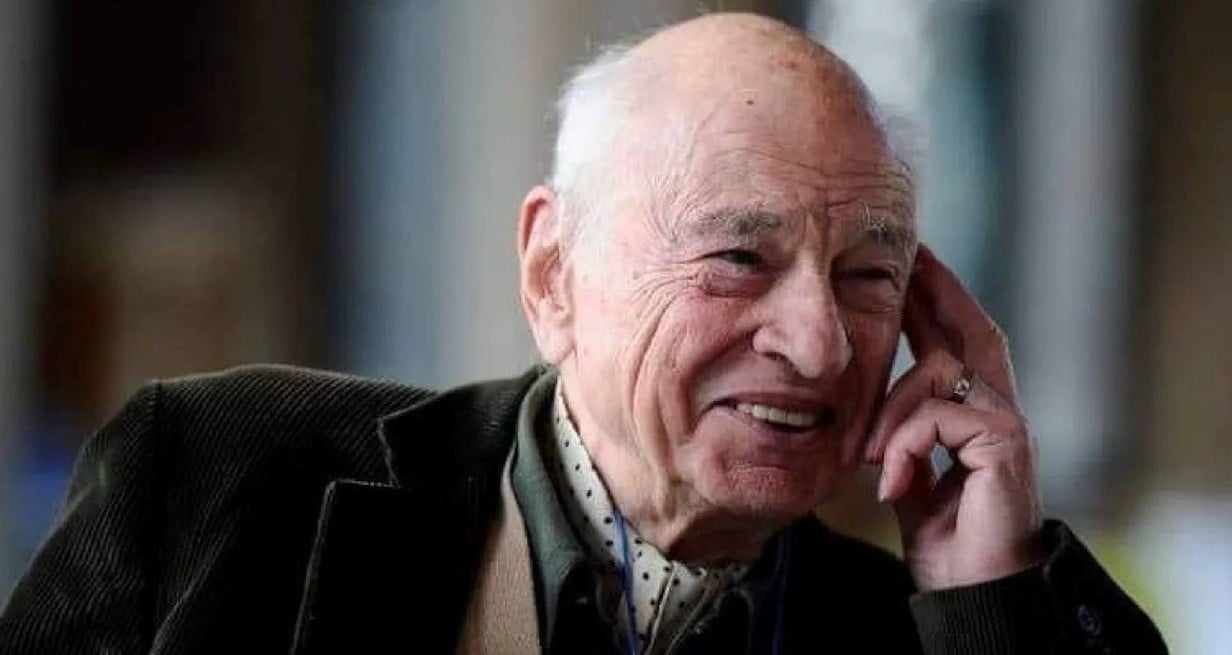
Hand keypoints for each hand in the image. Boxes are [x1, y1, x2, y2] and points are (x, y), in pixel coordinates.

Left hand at [865, 245, 1042, 590]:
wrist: (970, 589)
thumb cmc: (944, 536)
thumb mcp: (906, 472)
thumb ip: (898, 436)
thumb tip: (868, 410)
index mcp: (973, 410)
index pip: (956, 337)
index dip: (934, 296)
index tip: (909, 259)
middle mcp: (998, 408)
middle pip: (970, 327)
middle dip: (936, 288)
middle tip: (908, 253)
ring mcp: (1007, 423)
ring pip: (942, 370)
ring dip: (893, 407)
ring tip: (868, 456)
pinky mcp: (1006, 445)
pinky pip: (941, 415)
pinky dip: (906, 443)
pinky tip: (889, 482)